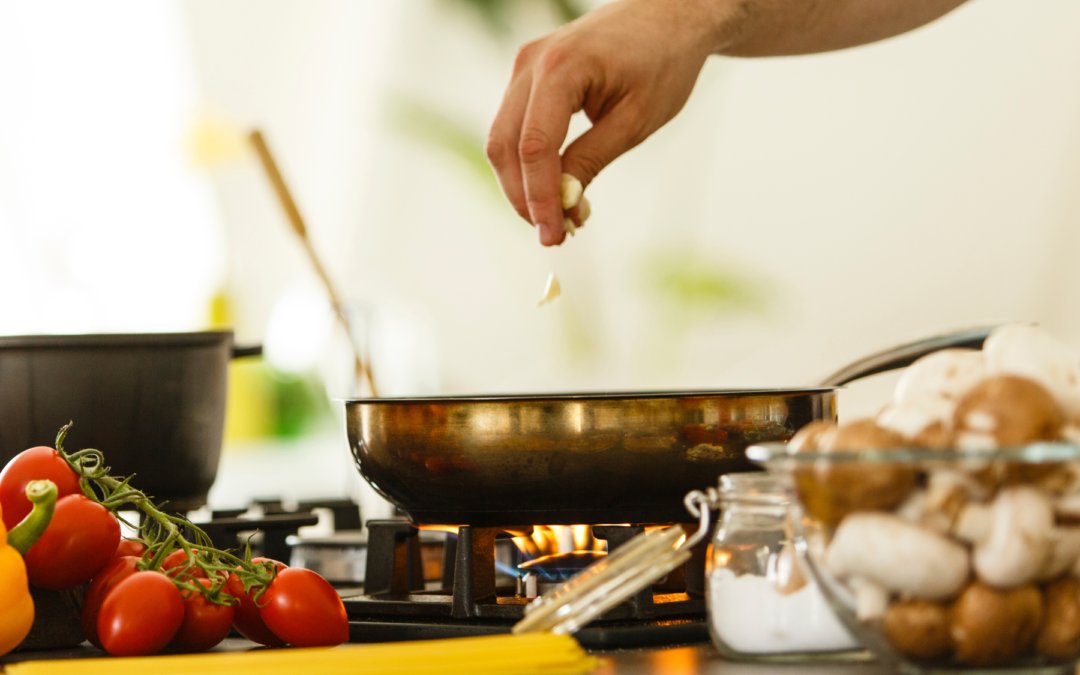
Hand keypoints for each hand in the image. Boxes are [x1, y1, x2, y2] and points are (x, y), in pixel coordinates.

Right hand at [485, 0, 721, 245]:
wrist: (669, 15)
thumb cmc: (662, 62)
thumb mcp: (634, 121)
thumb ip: (591, 160)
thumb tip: (563, 205)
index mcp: (560, 67)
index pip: (535, 147)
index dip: (539, 198)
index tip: (553, 235)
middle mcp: (531, 63)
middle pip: (506, 146)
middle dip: (524, 198)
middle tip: (554, 235)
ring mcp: (524, 66)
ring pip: (503, 140)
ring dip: (523, 184)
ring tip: (557, 218)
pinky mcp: (528, 75)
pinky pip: (515, 127)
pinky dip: (529, 163)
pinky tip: (554, 190)